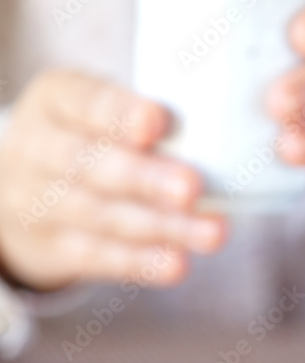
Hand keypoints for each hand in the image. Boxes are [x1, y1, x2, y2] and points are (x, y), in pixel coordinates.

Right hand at [0, 70, 224, 290]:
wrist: (26, 190)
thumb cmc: (89, 138)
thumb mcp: (99, 110)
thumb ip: (146, 118)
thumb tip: (220, 140)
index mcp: (56, 99)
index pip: (85, 101)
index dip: (120, 113)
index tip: (158, 121)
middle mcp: (38, 148)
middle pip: (89, 164)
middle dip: (145, 178)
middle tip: (192, 188)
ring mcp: (39, 202)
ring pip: (100, 216)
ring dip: (161, 226)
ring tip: (211, 233)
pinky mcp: (52, 247)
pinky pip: (96, 257)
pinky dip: (140, 262)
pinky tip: (176, 264)